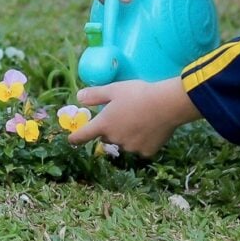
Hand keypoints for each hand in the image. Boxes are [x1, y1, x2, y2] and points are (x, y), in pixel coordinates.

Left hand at [68, 77, 202, 156]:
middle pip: (107, 137)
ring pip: (124, 142)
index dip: (75, 138)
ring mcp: (131, 147)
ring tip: (141, 120)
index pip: (82, 136)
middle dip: (111, 129)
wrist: (167, 104)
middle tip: (123, 115)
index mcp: (104, 125)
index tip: (72, 139)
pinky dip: (143, 141)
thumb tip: (79, 98)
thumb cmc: (139, 94)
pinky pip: (141, 148)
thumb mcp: (114, 89)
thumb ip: (94, 95)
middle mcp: (115, 139)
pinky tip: (151, 128)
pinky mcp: (146, 152)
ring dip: (127, 135)